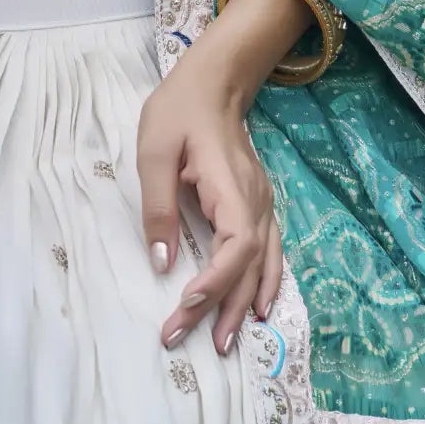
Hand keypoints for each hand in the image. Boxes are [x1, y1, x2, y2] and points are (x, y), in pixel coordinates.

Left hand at [136, 53, 282, 356]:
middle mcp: (255, 201)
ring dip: (243, 304)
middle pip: (247, 265)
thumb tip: (162, 262)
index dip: (216, 281)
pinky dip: (265, 283)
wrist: (212, 81)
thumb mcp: (154, 150)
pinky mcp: (258, 203)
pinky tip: (256, 308)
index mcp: (230, 186)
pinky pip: (270, 252)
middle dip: (221, 307)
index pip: (235, 246)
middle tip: (190, 341)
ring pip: (262, 264)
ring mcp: (262, 202)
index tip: (186, 304)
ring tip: (224, 342)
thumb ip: (158, 206)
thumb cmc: (178, 111)